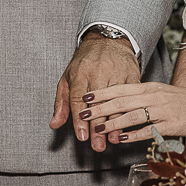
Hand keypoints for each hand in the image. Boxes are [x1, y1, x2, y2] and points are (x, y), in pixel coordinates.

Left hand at [50, 34, 138, 150]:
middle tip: (97, 145)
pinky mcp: (131, 75)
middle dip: (97, 127)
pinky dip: (129, 112)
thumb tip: (54, 124)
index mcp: (79, 73)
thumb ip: (61, 102)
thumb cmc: (84, 62)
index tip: (82, 136)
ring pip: (115, 101)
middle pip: (97, 104)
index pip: (78, 99)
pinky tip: (127, 125)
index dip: (79, 120)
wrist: (107, 40)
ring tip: (112, 139)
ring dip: (114, 122)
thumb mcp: (68, 78)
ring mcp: (115, 73)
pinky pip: (130, 96)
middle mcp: (97, 72)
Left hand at [81, 82, 185, 142]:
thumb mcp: (159, 92)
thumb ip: (140, 95)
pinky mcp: (171, 124)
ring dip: (114, 123)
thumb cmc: (181, 100)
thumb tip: (118, 99)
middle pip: (122, 101)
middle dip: (101, 108)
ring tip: (99, 128)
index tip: (85, 96)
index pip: (120, 88)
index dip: (102, 92)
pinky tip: (122, 139)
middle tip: (84, 113)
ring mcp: (162, 110)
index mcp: (148, 87)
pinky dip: (134, 134)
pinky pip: (149, 130)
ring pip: (133, 116)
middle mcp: (153, 96)